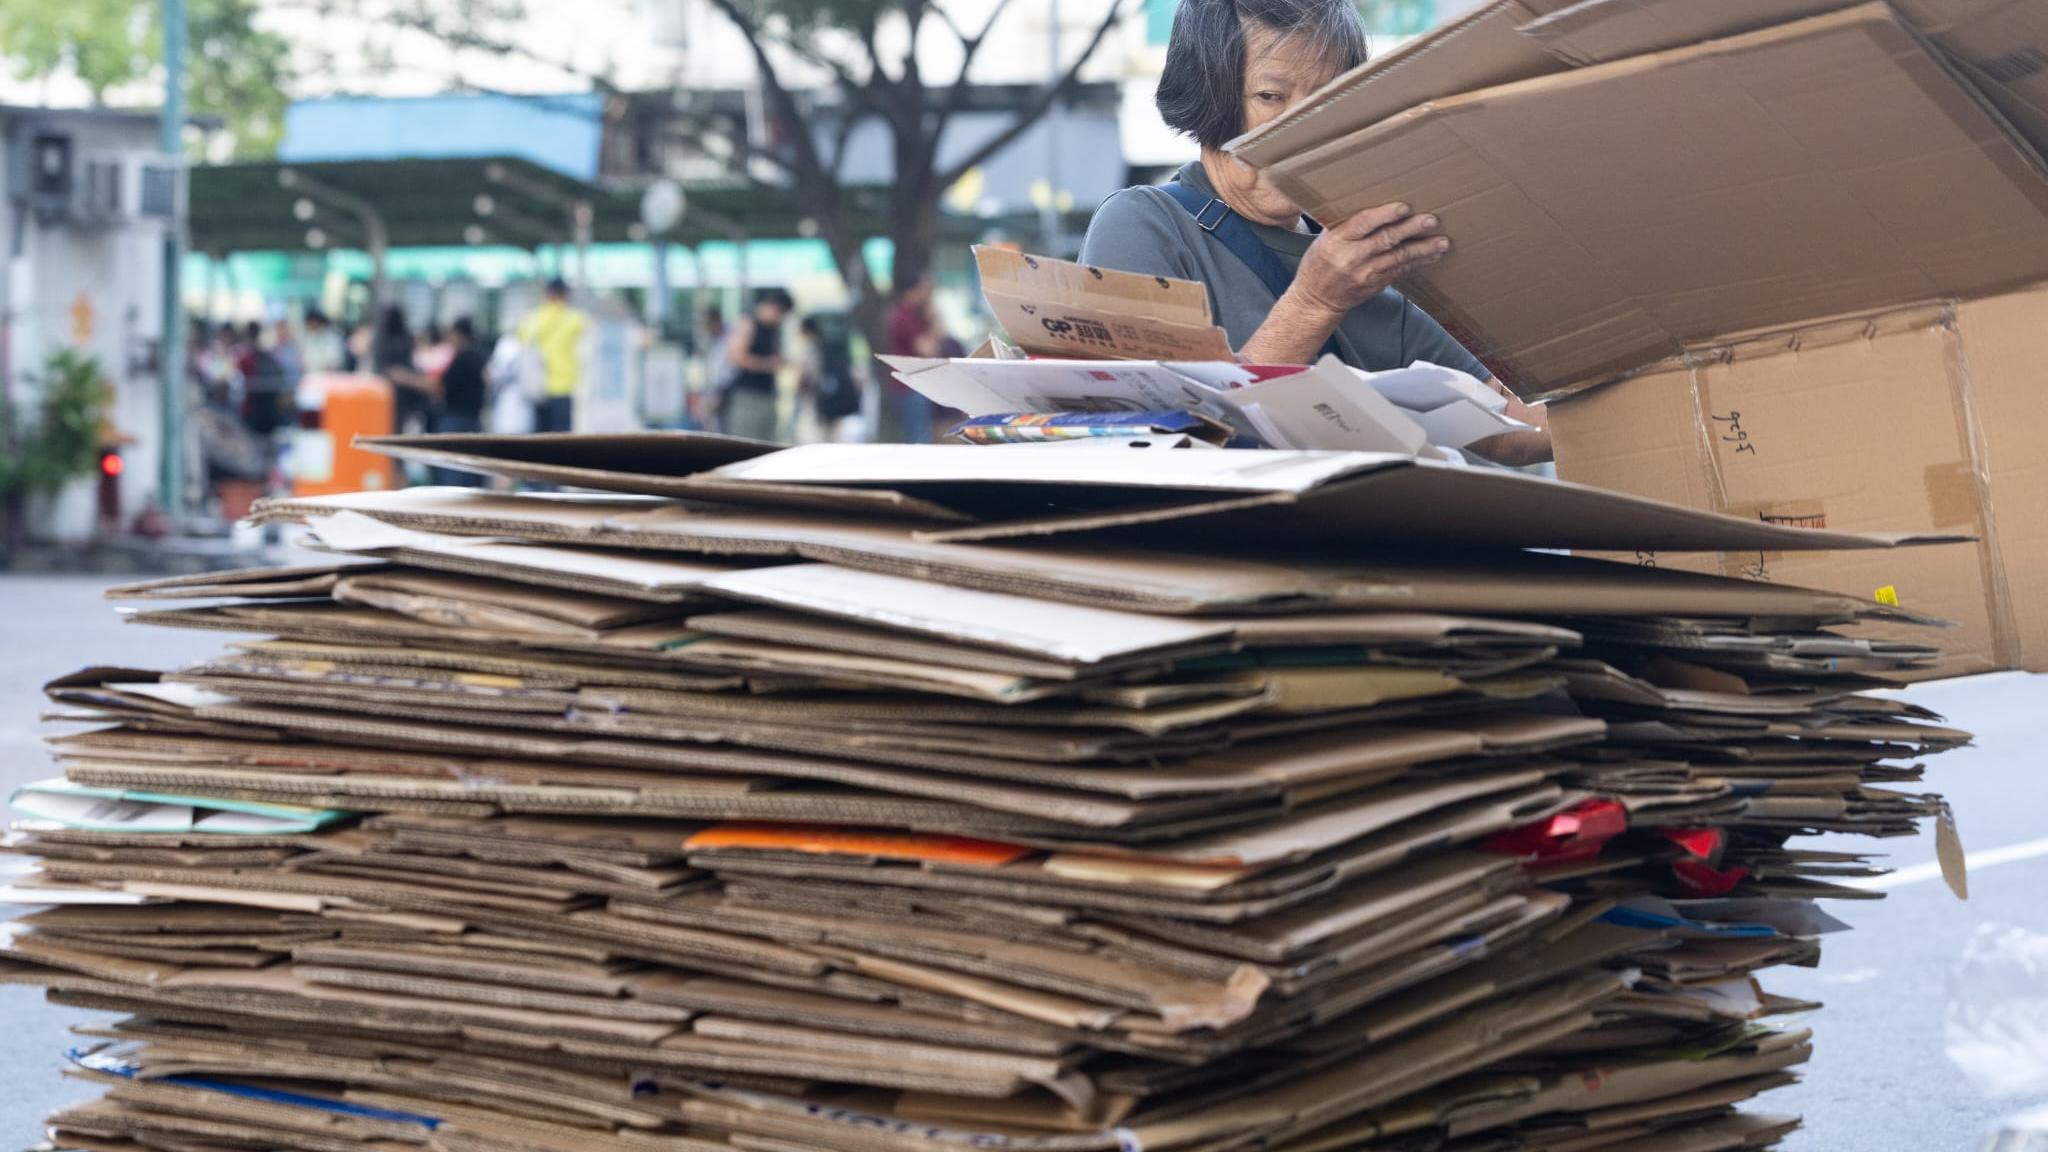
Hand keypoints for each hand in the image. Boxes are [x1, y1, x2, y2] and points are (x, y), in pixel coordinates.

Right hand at [1288, 203, 1450, 320]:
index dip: (1384, 215)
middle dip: (1411, 230)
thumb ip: (1347, 225)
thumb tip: (1377, 204)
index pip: (1362, 225)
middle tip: (1431, 220)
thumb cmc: (1319, 262)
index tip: (1404, 207)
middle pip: (1385, 241)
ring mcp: (1366, 274)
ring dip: (1423, 249)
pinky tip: (1433, 255)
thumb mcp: (1325, 239)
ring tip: (1443, 241)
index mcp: (1337, 241)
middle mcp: (1352, 258)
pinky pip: (1401, 271)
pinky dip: (1418, 262)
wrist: (1316, 299)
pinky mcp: (1376, 284)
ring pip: (1398, 258)